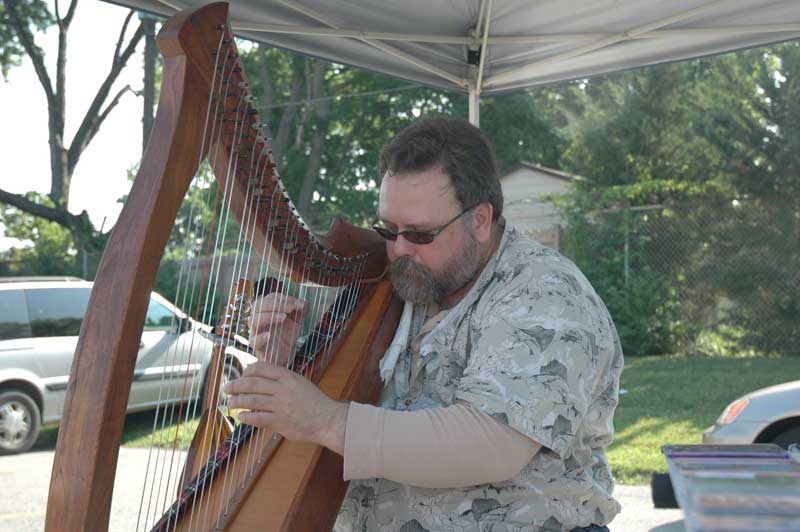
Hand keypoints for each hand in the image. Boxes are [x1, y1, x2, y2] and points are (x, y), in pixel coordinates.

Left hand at [224, 362, 347, 454]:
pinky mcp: (280, 422)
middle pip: (252, 384)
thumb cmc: (314, 402)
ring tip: (230, 403)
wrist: (328, 419)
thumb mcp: (300, 383)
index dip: (247, 371)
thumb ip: (282, 381)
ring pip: (252, 401)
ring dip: (237, 402)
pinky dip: (247, 417)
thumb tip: (261, 381)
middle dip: (236, 385)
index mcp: (288, 376)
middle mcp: (283, 389)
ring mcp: (281, 405)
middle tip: (226, 388)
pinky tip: (241, 417)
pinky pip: (258, 418)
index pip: (261, 368)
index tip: (241, 375)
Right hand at [249, 293, 307, 365]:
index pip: (270, 298)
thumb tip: (303, 302)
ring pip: (254, 320)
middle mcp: (259, 318)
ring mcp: (256, 332)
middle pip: (258, 306)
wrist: (286, 354)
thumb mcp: (297, 320)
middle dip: (275, 304)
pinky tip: (269, 335)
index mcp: (267, 309)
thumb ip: (300, 310)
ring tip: (284, 317)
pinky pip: (253, 340)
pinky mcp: (258, 346)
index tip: (296, 303)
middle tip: (291, 308)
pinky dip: (260, 337)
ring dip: (269, 316)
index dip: (283, 298)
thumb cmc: (287, 334)